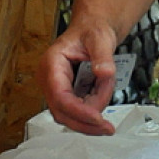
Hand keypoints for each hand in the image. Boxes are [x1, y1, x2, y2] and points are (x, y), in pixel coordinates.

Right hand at [36, 19, 120, 134]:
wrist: (91, 30)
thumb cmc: (92, 31)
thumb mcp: (100, 38)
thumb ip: (103, 56)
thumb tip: (104, 73)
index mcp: (52, 64)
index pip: (60, 96)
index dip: (78, 111)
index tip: (98, 118)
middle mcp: (49, 80)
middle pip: (62, 112)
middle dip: (86, 123)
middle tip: (108, 128)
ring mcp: (55, 89)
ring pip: (69, 115)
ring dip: (91, 115)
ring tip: (107, 89)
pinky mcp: (64, 95)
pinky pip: (76, 111)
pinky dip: (92, 110)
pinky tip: (102, 94)